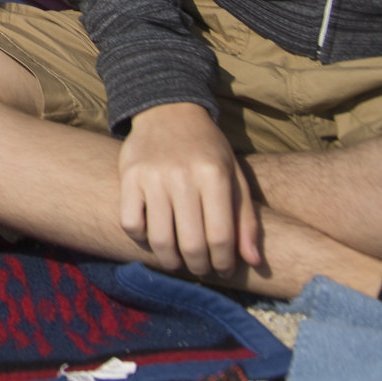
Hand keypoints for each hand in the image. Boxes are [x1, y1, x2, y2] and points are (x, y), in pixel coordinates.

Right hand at [116, 102, 260, 278]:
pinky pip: (131, 223)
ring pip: (160, 239)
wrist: (169, 111)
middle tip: (201, 268)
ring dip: (171, 261)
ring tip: (178, 261)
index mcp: (214, 174)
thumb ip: (246, 219)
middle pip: (191, 243)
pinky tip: (153, 237)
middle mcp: (182, 175)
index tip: (224, 269)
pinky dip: (142, 239)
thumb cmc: (208, 149)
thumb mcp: (234, 175)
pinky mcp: (128, 176)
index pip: (220, 236)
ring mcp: (152, 176)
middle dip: (199, 267)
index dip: (224, 262)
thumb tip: (253, 261)